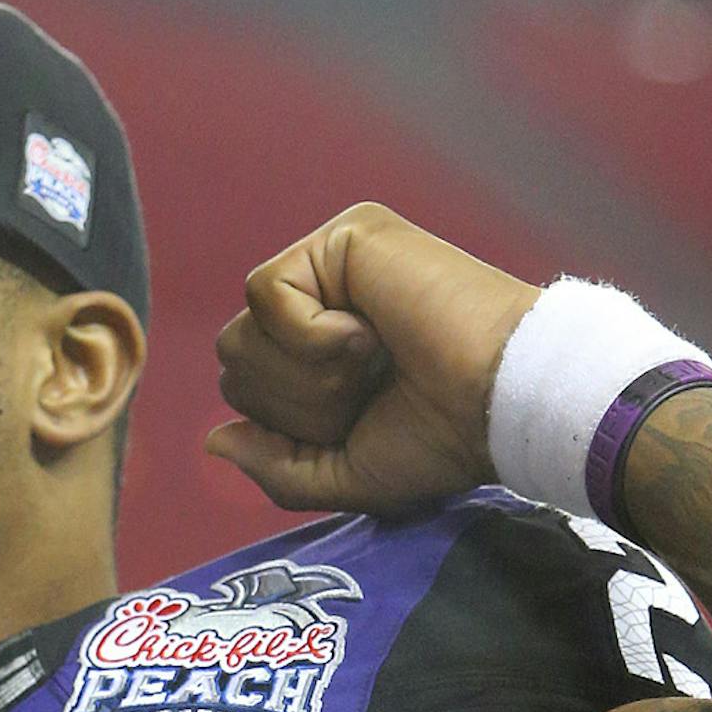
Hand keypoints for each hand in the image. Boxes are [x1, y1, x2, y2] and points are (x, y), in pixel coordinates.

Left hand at [208, 205, 538, 516]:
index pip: (244, 387)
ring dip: (306, 374)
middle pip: (232, 359)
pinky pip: (266, 295)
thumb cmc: (439, 440)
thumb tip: (212, 441)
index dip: (288, 425)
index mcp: (320, 349)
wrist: (499, 403)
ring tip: (374, 360)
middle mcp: (322, 298)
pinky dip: (311, 336)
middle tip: (369, 390)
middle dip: (292, 403)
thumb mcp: (343, 474)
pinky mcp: (343, 236)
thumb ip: (275, 466)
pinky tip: (369, 330)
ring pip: (240, 332)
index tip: (359, 417)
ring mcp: (332, 260)